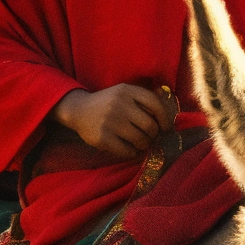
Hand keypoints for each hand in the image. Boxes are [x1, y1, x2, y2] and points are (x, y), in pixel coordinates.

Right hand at [54, 83, 168, 157]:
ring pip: (140, 140)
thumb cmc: (107, 103)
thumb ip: (142, 101)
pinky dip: (132, 153)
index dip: (165, 118)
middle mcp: (119, 104)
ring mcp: (110, 121)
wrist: (78, 110)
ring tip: (140, 143)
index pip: (155, 104)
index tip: (165, 128)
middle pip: (150, 125)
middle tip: (149, 137)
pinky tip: (129, 150)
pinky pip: (127, 151)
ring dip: (143, 145)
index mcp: (126, 91)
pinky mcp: (102, 138)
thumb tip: (166, 121)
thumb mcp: (123, 93)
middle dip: (153, 135)